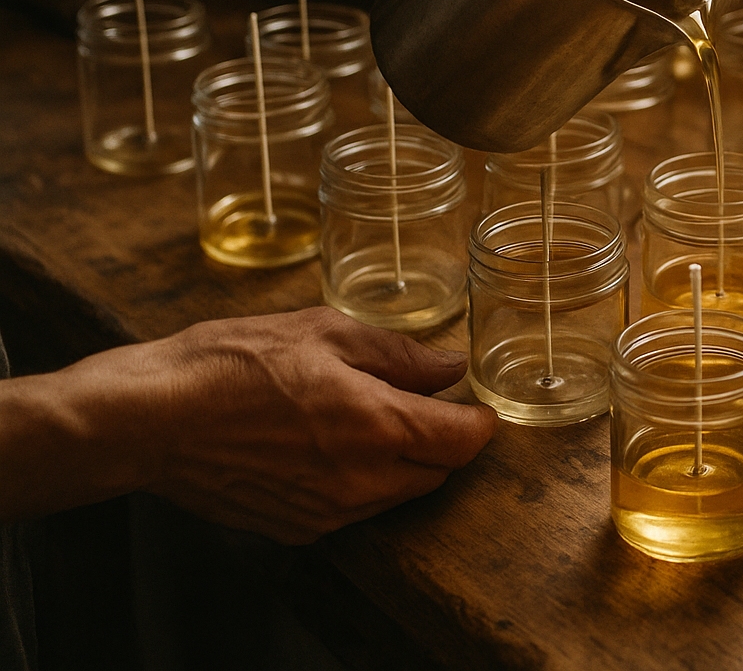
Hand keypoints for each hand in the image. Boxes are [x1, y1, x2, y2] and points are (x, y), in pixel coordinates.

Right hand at [0, 308, 497, 543]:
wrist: (148, 420)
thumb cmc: (229, 364)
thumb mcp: (322, 331)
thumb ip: (398, 353)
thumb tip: (448, 367)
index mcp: (377, 425)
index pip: (465, 442)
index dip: (477, 420)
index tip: (469, 401)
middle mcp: (361, 480)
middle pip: (438, 472)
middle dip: (439, 440)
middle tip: (414, 401)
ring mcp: (329, 512)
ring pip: (398, 494)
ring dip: (400, 462)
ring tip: (361, 418)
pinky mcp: (299, 529)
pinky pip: (355, 509)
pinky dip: (359, 482)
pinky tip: (324, 447)